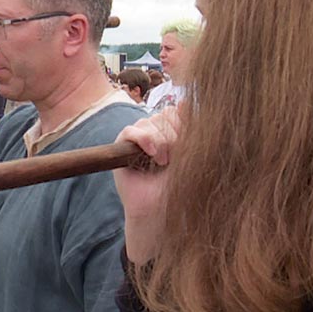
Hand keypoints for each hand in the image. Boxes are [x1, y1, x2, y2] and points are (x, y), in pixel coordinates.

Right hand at [113, 107, 180, 264]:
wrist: (161, 209)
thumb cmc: (178, 186)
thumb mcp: (190, 155)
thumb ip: (189, 129)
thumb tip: (186, 102)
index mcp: (172, 133)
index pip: (176, 112)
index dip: (182, 123)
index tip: (187, 143)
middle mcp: (154, 133)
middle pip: (164, 116)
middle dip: (173, 136)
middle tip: (174, 158)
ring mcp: (138, 139)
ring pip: (149, 122)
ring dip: (159, 140)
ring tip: (163, 161)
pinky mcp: (122, 147)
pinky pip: (130, 131)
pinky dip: (142, 138)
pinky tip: (151, 152)